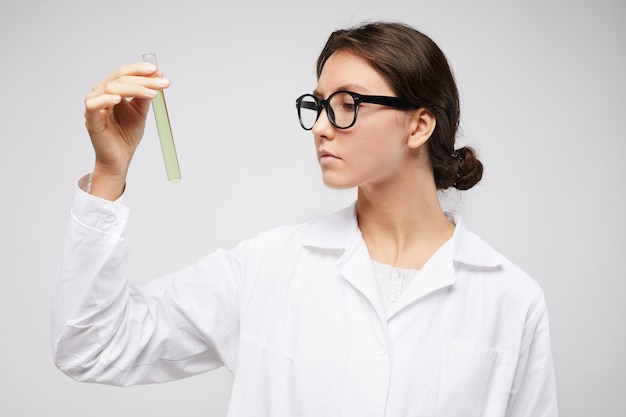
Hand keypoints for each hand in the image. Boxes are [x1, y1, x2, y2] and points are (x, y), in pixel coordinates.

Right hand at [84, 62, 169, 199]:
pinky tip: (119, 100)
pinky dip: (106, 100)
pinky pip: (94, 105)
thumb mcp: (141, 111)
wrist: (120, 157)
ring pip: (110, 89)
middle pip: (119, 78)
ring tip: (151, 93)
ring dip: (133, 88)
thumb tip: (158, 74)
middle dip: (143, 79)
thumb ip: (146, 94)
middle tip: (162, 83)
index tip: (158, 70)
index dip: (140, 70)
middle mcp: (101, 93)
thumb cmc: (127, 134)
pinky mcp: (91, 119)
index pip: (124, 73)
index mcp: (112, 89)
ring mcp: (95, 105)